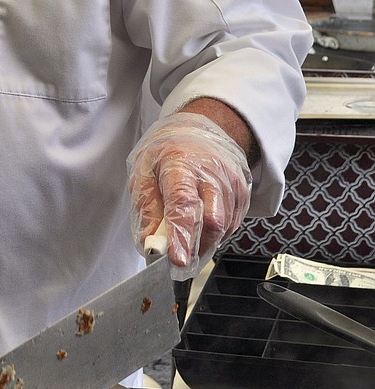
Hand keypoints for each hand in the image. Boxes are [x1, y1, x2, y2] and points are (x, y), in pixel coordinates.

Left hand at [127, 113, 251, 278]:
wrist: (201, 129)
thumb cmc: (169, 151)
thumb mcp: (144, 171)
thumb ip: (147, 209)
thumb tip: (150, 245)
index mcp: (181, 163)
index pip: (184, 203)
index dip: (182, 235)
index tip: (178, 260)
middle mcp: (212, 172)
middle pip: (212, 221)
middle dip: (196, 247)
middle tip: (180, 258)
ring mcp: (232, 182)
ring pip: (224, 227)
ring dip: (205, 242)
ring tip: (189, 237)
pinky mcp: (243, 191)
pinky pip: (232, 224)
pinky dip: (216, 233)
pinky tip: (203, 224)